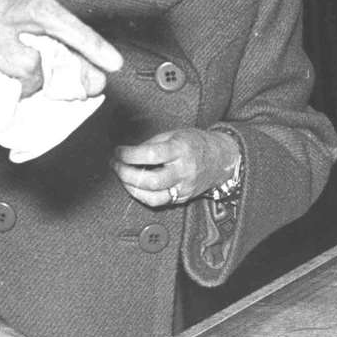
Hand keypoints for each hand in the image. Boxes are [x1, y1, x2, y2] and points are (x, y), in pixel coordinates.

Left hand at [112, 128, 239, 207]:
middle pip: (150, 180)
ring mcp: (183, 187)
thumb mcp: (174, 134)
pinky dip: (142, 195)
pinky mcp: (182, 198)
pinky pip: (159, 202)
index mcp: (180, 150)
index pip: (151, 155)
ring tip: (122, 177)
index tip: (118, 151)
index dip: (129, 154)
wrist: (220, 159)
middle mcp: (183, 171)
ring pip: (153, 197)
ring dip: (131, 188)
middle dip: (126, 174)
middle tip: (115, 165)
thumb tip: (128, 152)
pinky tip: (135, 186)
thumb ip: (152, 143)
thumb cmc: (196, 143)